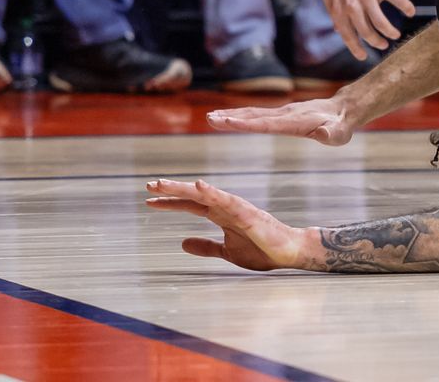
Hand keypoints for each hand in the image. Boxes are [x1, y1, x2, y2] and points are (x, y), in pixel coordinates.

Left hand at [145, 178, 313, 271]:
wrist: (288, 253)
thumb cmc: (262, 250)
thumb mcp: (227, 251)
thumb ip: (206, 246)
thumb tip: (182, 243)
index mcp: (221, 215)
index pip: (191, 205)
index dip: (170, 203)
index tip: (149, 201)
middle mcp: (225, 207)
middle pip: (193, 196)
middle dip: (171, 191)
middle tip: (149, 186)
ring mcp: (236, 207)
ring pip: (205, 194)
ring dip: (184, 188)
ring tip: (163, 184)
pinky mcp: (247, 212)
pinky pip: (227, 200)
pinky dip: (213, 192)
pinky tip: (199, 186)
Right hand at [207, 96, 355, 145]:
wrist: (343, 109)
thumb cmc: (341, 126)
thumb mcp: (340, 133)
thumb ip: (331, 134)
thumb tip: (323, 133)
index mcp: (294, 122)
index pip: (267, 123)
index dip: (247, 124)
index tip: (228, 121)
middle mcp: (284, 114)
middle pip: (254, 116)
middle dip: (231, 118)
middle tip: (210, 119)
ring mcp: (282, 112)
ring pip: (253, 113)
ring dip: (232, 115)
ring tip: (211, 117)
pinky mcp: (281, 114)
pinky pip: (257, 114)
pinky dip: (241, 114)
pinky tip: (229, 117)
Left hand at [319, 0, 412, 58]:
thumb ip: (335, 9)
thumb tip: (340, 27)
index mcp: (336, 9)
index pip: (347, 35)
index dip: (356, 48)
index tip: (364, 56)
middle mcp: (351, 6)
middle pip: (367, 32)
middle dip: (377, 42)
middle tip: (384, 44)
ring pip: (381, 22)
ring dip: (390, 31)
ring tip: (396, 34)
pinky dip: (405, 7)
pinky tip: (410, 12)